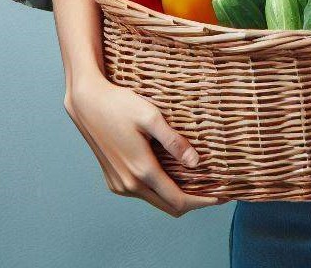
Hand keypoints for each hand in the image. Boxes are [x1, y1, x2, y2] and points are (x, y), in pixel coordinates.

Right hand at [64, 77, 230, 215]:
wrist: (88, 103)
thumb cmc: (120, 104)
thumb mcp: (151, 117)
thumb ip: (173, 142)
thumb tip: (196, 163)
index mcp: (141, 170)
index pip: (178, 200)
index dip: (202, 202)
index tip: (222, 196)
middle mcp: (129, 184)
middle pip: (168, 206)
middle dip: (194, 202)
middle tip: (215, 190)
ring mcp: (119, 184)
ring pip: (155, 200)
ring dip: (176, 195)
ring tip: (198, 180)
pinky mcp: (114, 180)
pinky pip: (143, 192)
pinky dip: (161, 189)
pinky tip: (173, 173)